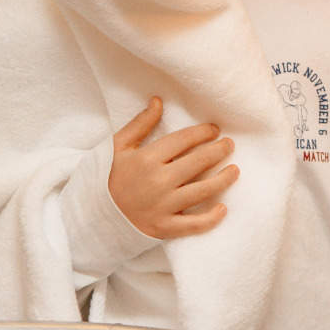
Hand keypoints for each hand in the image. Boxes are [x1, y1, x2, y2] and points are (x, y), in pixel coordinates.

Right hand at [108, 97, 238, 238]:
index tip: (214, 130)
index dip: (203, 133)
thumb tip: (158, 101)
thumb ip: (140, 124)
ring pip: (202, 191)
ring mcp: (163, 206)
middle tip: (230, 145)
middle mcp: (158, 181)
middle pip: (198, 162)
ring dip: (223, 180)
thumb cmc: (108, 178)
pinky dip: (210, 219)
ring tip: (235, 170)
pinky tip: (223, 209)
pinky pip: (193, 225)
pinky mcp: (164, 227)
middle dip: (219, 151)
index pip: (183, 140)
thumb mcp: (118, 147)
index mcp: (147, 159)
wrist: (94, 216)